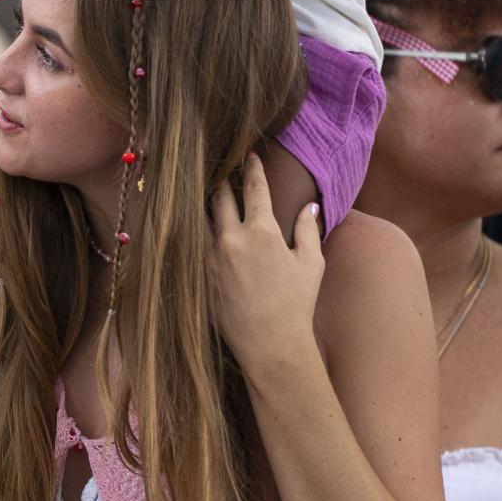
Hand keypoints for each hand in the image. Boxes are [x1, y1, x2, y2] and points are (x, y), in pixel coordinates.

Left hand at [211, 152, 323, 368]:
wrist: (271, 344)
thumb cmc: (296, 304)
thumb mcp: (311, 263)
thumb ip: (308, 229)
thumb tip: (310, 206)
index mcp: (261, 231)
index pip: (255, 188)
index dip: (252, 168)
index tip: (249, 155)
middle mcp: (231, 238)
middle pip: (219, 196)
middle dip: (221, 180)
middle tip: (221, 169)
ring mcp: (210, 257)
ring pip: (199, 217)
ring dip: (202, 203)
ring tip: (200, 193)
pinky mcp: (198, 275)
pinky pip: (191, 244)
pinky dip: (192, 231)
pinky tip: (189, 225)